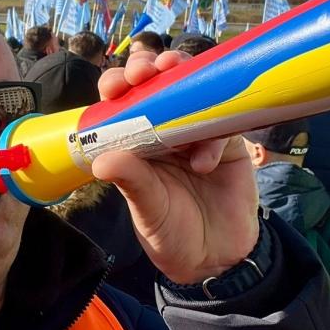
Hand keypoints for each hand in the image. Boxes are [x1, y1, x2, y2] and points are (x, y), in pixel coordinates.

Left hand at [92, 50, 259, 284]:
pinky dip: (213, 139)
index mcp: (135, 143)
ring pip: (191, 93)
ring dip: (183, 81)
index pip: (122, 103)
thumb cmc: (171, 233)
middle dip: (150, 70)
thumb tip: (100, 161)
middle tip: (146, 71)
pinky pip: (224, 125)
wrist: (216, 259)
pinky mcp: (229, 144)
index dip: (118, 86)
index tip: (115, 85)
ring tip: (172, 78)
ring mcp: (198, 134)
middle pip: (156, 86)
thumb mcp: (147, 209)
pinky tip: (204, 163)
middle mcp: (164, 132)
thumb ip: (132, 182)